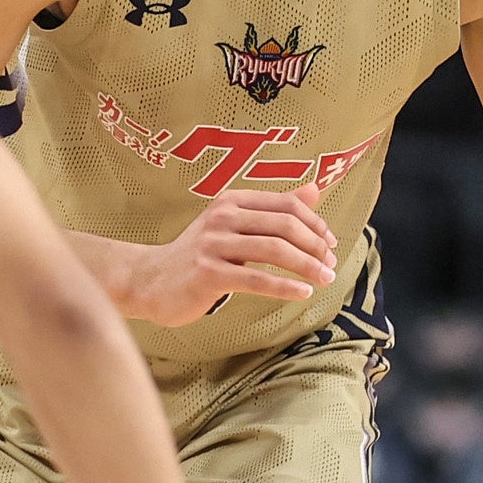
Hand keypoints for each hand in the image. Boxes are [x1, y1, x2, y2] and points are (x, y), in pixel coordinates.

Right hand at [112, 183, 336, 326]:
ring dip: (307, 266)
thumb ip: (274, 208)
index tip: (330, 243)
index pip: (286, 205)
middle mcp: (223, 217)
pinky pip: (256, 280)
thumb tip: (316, 188)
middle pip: (285, 226)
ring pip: (274, 251)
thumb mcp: (235, 224)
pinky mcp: (209, 274)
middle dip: (315, 246)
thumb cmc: (199, 254)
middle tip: (331, 265)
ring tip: (325, 279)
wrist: (151, 280)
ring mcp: (214, 245)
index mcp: (232, 200)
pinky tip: (303, 294)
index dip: (315, 223)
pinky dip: (285, 287)